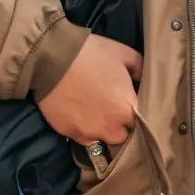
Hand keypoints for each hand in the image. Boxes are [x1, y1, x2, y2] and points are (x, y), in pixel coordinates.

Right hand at [37, 32, 141, 147]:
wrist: (50, 57)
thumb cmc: (91, 53)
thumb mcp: (123, 54)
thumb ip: (140, 70)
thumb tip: (142, 81)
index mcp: (128, 110)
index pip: (143, 123)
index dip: (138, 115)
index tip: (131, 105)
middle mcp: (111, 128)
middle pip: (124, 135)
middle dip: (121, 125)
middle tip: (113, 108)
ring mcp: (89, 133)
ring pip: (103, 140)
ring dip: (103, 130)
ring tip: (95, 114)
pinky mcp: (69, 133)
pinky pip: (82, 138)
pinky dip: (83, 130)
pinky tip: (79, 115)